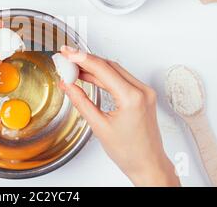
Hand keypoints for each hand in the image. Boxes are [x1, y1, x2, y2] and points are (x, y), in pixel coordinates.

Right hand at [59, 46, 179, 186]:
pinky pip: (121, 78)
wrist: (148, 164)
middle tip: (67, 56)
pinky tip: (90, 76)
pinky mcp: (143, 95)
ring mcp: (144, 92)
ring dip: (94, 67)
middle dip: (86, 59)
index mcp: (132, 98)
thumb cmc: (130, 152)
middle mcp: (142, 91)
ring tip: (74, 66)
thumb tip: (68, 86)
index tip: (68, 53)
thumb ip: (81, 102)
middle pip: (109, 65)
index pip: (102, 69)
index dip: (81, 58)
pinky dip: (104, 76)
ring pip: (115, 70)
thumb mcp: (99, 127)